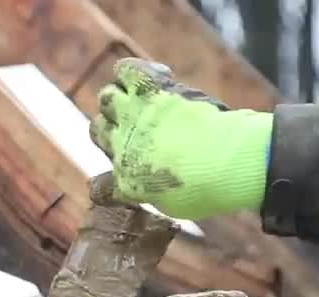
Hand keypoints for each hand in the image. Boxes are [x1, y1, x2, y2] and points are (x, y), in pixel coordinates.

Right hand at [89, 58, 273, 219]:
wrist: (221, 163)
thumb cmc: (209, 188)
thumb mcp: (179, 202)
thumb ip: (161, 193)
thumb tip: (163, 188)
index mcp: (126, 185)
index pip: (100, 189)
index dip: (106, 186)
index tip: (120, 182)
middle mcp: (121, 149)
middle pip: (97, 130)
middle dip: (114, 129)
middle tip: (142, 128)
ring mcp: (131, 117)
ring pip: (107, 99)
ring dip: (122, 98)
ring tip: (146, 99)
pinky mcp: (149, 91)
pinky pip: (126, 71)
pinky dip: (136, 71)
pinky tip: (160, 75)